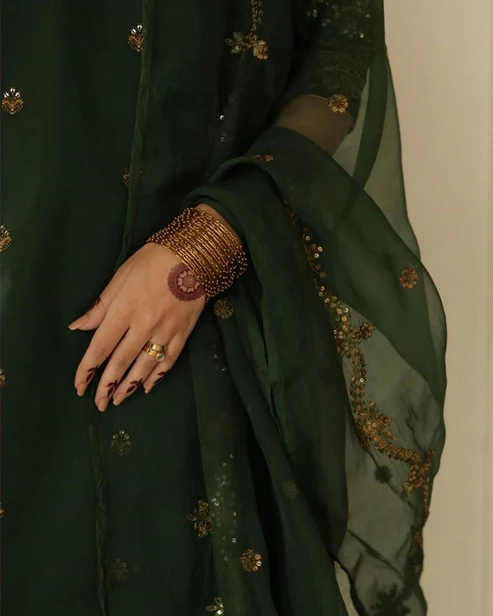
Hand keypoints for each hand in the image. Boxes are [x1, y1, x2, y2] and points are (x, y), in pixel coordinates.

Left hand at [69, 242, 205, 411]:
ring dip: (129, 386)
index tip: (79, 386)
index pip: (101, 347)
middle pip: (121, 361)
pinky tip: (147, 386)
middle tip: (99, 404)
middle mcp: (143, 324)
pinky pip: (169, 360)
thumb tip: (79, 327)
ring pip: (144, 366)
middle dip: (107, 385)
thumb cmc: (153, 260)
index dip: (88, 369)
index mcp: (124, 309)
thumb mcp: (120, 276)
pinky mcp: (182, 333)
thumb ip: (100, 306)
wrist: (194, 255)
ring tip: (118, 400)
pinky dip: (157, 376)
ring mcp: (165, 331)